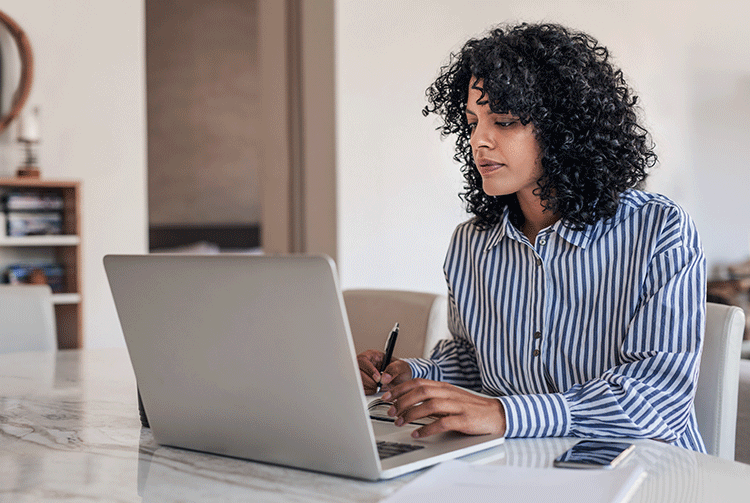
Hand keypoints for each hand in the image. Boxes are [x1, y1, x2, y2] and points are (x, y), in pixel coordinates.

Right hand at [357, 350, 412, 394]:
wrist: (402, 379)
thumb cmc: (401, 370)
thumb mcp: (401, 367)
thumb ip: (393, 370)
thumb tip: (383, 377)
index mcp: (373, 355)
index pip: (364, 360)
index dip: (369, 370)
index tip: (378, 378)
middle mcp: (365, 363)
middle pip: (357, 371)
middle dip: (368, 381)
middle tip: (377, 386)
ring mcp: (362, 372)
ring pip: (357, 380)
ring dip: (367, 387)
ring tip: (377, 388)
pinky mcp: (362, 382)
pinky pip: (359, 387)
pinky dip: (366, 391)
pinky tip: (374, 390)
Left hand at [382, 378, 505, 437]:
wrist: (497, 414)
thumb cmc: (471, 408)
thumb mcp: (449, 398)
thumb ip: (431, 399)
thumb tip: (408, 403)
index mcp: (444, 387)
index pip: (418, 383)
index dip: (399, 388)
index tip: (386, 396)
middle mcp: (449, 393)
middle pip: (420, 392)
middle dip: (402, 401)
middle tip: (390, 411)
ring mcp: (457, 406)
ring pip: (429, 405)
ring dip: (411, 414)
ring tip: (400, 422)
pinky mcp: (464, 420)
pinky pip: (442, 423)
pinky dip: (427, 429)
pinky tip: (418, 434)